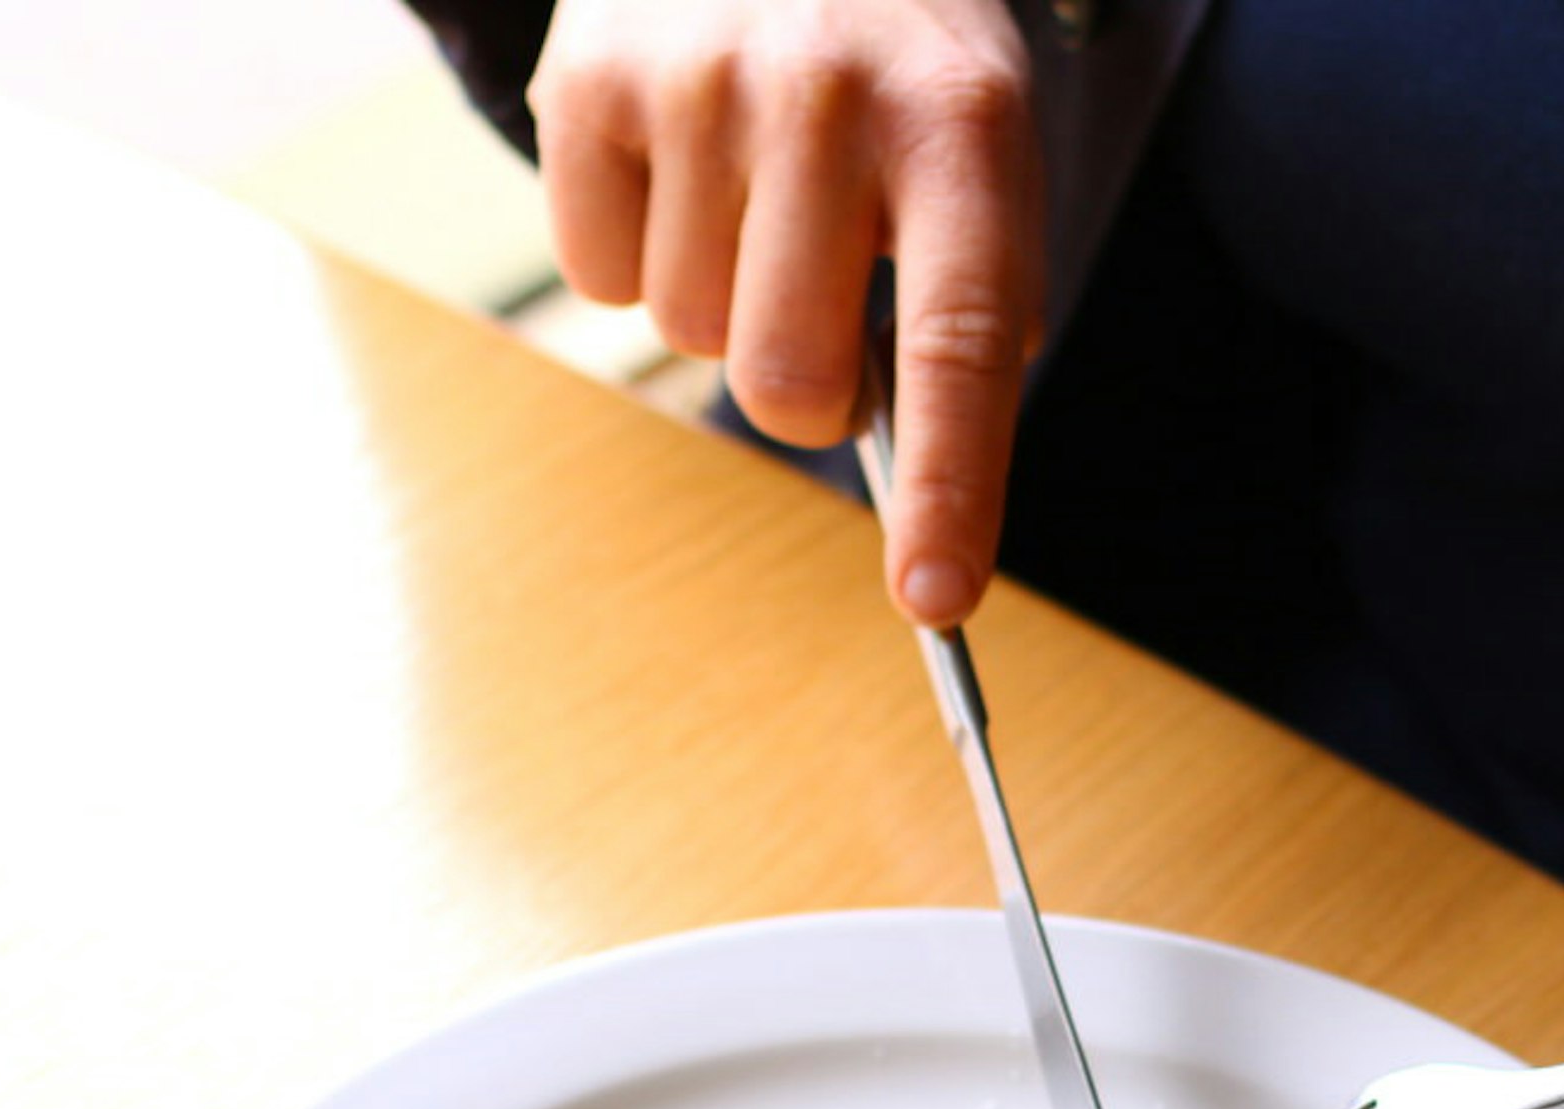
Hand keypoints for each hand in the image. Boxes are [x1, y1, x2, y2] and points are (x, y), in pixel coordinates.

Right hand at [531, 0, 1043, 624]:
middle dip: (801, 387)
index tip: (937, 599)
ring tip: (751, 187)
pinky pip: (597, 278)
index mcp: (959, 124)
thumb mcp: (974, 139)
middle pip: (786, 380)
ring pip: (687, 334)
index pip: (961, 343)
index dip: (951, 486)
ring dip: (719, 300)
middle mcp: (831, 94)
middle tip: (817, 298)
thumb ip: (969, 295)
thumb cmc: (891, 52)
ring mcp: (699, 79)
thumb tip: (916, 475)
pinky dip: (634, 254)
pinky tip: (678, 167)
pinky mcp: (589, 76)